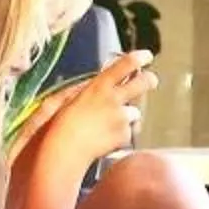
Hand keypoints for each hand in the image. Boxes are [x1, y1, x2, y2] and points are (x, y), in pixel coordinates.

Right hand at [42, 50, 155, 169]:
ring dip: (126, 116)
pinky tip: (103, 140)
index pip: (124, 65)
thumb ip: (82, 90)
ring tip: (106, 125)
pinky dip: (118, 135)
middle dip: (149, 79)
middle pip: (143, 82)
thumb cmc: (58, 127)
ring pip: (134, 112)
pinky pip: (127, 132)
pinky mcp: (124, 135)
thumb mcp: (63, 100)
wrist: (64, 152)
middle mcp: (114, 99)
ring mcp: (121, 118)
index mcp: (98, 87)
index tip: (145, 56)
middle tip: (150, 79)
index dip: (138, 58)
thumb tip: (92, 84)